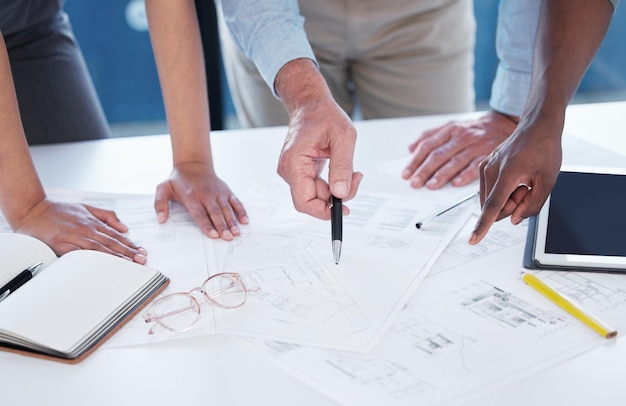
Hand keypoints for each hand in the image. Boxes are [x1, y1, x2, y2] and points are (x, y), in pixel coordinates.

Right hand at [13, 199, 146, 263]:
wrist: (32, 210)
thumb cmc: (58, 210)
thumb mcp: (86, 207)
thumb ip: (106, 216)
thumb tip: (124, 227)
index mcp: (92, 222)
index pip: (116, 235)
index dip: (130, 244)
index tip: (142, 251)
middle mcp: (86, 229)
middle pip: (111, 242)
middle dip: (129, 252)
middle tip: (142, 260)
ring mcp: (74, 237)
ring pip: (99, 249)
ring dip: (116, 256)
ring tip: (130, 263)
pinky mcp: (61, 245)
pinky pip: (80, 254)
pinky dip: (93, 259)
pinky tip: (104, 265)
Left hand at [154, 162, 247, 239]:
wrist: (193, 164)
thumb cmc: (178, 180)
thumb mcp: (163, 188)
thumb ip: (160, 204)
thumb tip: (161, 219)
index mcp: (192, 197)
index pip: (200, 214)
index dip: (207, 225)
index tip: (213, 235)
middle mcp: (207, 195)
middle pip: (216, 213)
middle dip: (223, 226)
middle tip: (228, 237)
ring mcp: (218, 193)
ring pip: (226, 209)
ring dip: (232, 222)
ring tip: (236, 233)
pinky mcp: (226, 191)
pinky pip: (235, 202)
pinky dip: (241, 211)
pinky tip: (245, 221)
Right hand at [275, 59, 362, 219]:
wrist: (311, 105)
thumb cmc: (325, 116)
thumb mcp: (343, 138)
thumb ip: (342, 167)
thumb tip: (341, 193)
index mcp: (294, 164)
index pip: (304, 202)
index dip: (323, 212)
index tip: (343, 210)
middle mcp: (289, 171)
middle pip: (312, 200)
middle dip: (336, 197)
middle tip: (356, 180)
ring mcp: (293, 172)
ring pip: (316, 195)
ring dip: (336, 190)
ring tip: (353, 172)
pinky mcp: (300, 171)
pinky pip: (316, 187)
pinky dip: (332, 183)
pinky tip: (344, 170)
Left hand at [402, 111, 517, 188]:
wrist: (504, 122)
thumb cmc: (474, 128)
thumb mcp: (451, 125)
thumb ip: (430, 135)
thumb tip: (410, 147)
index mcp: (450, 129)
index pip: (428, 145)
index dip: (415, 160)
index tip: (407, 173)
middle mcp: (461, 137)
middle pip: (439, 154)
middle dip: (424, 170)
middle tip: (415, 183)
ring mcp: (475, 146)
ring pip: (455, 161)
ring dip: (441, 174)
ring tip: (431, 185)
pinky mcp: (488, 154)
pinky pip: (475, 166)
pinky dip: (465, 175)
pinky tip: (456, 183)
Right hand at [469, 119, 562, 244]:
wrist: (537, 127)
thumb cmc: (544, 149)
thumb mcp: (548, 181)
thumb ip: (532, 205)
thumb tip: (514, 219)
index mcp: (507, 173)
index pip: (493, 206)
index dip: (483, 226)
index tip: (473, 239)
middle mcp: (490, 170)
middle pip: (495, 207)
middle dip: (512, 205)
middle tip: (527, 189)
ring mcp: (485, 168)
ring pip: (492, 200)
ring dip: (508, 198)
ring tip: (523, 181)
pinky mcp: (483, 167)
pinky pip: (490, 190)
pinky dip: (503, 190)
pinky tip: (516, 178)